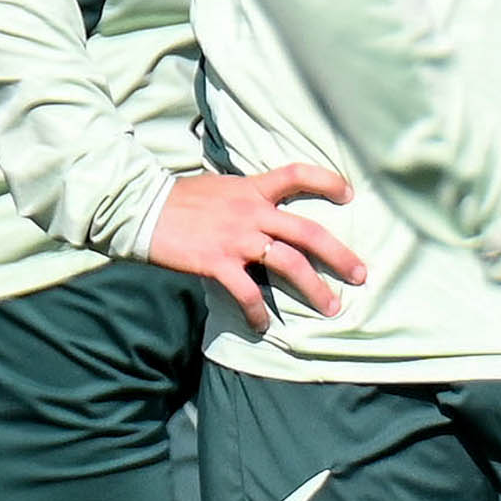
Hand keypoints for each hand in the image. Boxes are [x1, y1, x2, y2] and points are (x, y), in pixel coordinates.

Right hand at [148, 162, 368, 333]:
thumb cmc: (177, 200)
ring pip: (289, 264)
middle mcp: (251, 211)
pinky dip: (258, 313)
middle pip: (308, 232)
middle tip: (361, 275)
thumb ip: (245, 198)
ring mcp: (237, 238)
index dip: (326, 180)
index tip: (348, 194)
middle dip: (339, 255)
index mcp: (252, 189)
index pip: (296, 174)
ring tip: (331, 308)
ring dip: (314, 289)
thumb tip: (264, 215)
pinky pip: (247, 293)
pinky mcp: (218, 262)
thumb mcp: (218, 188)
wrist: (140, 209)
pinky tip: (264, 326)